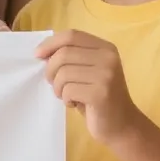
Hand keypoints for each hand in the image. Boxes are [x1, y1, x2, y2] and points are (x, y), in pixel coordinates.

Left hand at [37, 30, 143, 144]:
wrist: (122, 125)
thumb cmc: (98, 98)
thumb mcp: (87, 72)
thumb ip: (70, 58)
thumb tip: (41, 52)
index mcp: (106, 48)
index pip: (71, 35)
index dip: (50, 43)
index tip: (37, 55)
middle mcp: (109, 57)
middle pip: (63, 54)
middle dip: (51, 71)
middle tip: (55, 85)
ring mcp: (106, 75)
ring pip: (63, 73)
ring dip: (58, 88)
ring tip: (67, 96)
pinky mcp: (100, 93)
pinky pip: (68, 90)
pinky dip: (66, 99)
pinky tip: (75, 104)